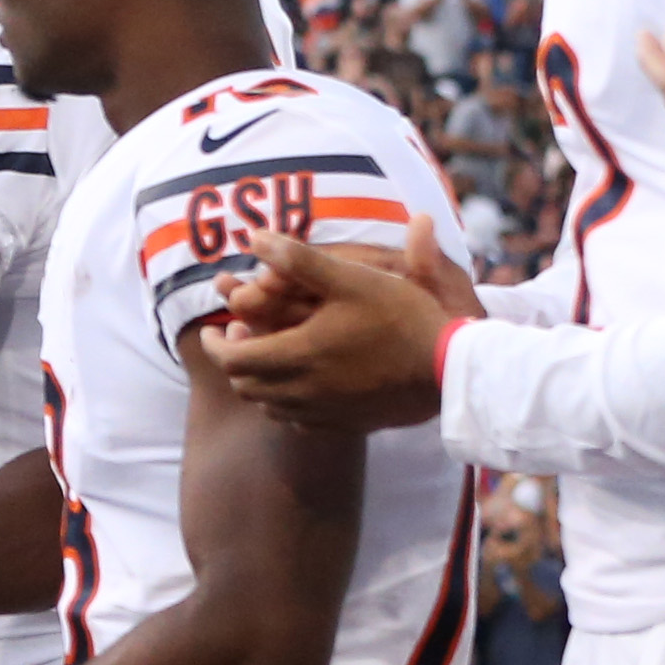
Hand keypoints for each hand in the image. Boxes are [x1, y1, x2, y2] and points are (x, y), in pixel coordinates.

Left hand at [205, 226, 459, 431]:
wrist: (449, 370)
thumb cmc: (402, 318)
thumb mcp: (351, 279)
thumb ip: (299, 260)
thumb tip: (254, 239)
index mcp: (296, 356)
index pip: (231, 359)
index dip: (215, 344)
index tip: (215, 328)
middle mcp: (301, 392)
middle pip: (244, 385)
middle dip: (234, 360)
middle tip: (240, 337)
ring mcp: (322, 414)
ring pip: (268, 405)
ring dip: (258, 381)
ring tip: (267, 356)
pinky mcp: (344, 425)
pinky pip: (297, 421)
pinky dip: (285, 403)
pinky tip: (299, 383)